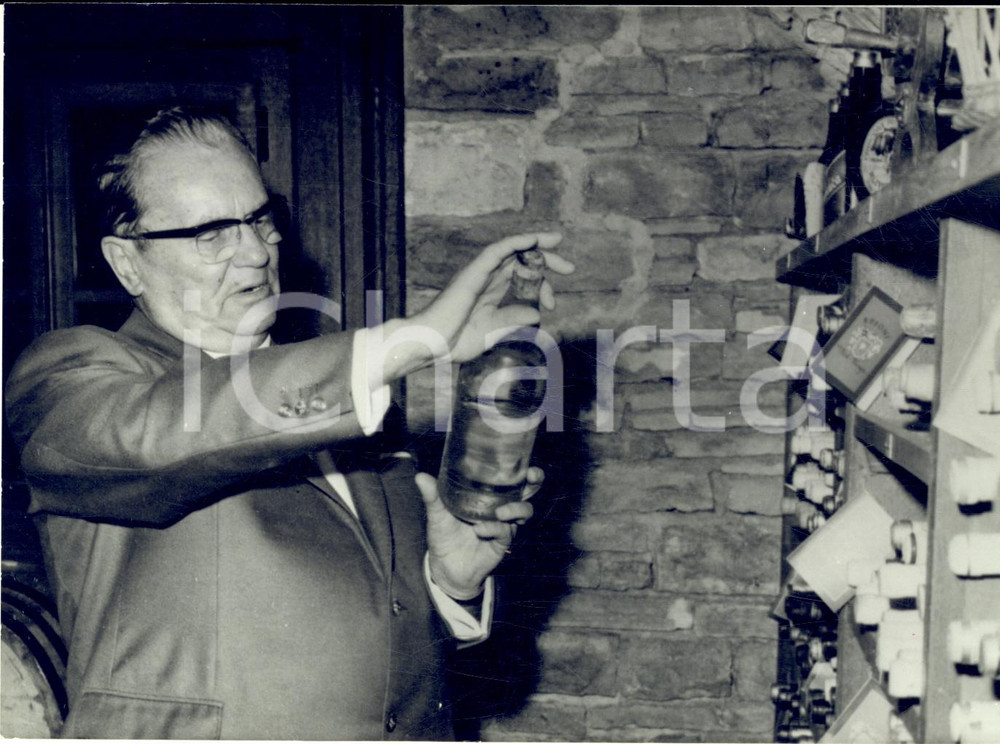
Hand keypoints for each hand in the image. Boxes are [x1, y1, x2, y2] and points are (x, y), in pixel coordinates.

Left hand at [417, 467, 543, 599]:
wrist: (444, 567)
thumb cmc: (444, 535)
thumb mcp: (437, 513)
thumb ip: (432, 496)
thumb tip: (420, 476)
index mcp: (489, 495)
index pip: (510, 476)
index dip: (521, 465)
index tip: (523, 458)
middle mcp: (501, 507)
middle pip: (528, 490)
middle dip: (534, 481)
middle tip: (530, 477)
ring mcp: (504, 525)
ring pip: (524, 511)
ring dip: (515, 508)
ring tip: (500, 512)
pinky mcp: (502, 543)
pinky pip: (505, 533)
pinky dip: (494, 529)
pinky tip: (480, 530)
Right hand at [426, 232, 572, 363]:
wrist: (430, 343)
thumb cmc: (455, 340)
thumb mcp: (493, 331)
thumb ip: (513, 320)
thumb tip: (537, 313)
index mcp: (490, 291)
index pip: (520, 277)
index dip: (541, 285)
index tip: (553, 303)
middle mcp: (486, 278)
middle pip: (520, 260)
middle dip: (546, 260)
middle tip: (569, 268)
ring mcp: (479, 273)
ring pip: (511, 250)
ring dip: (535, 244)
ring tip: (558, 243)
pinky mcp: (473, 272)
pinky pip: (496, 250)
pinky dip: (515, 242)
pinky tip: (533, 240)